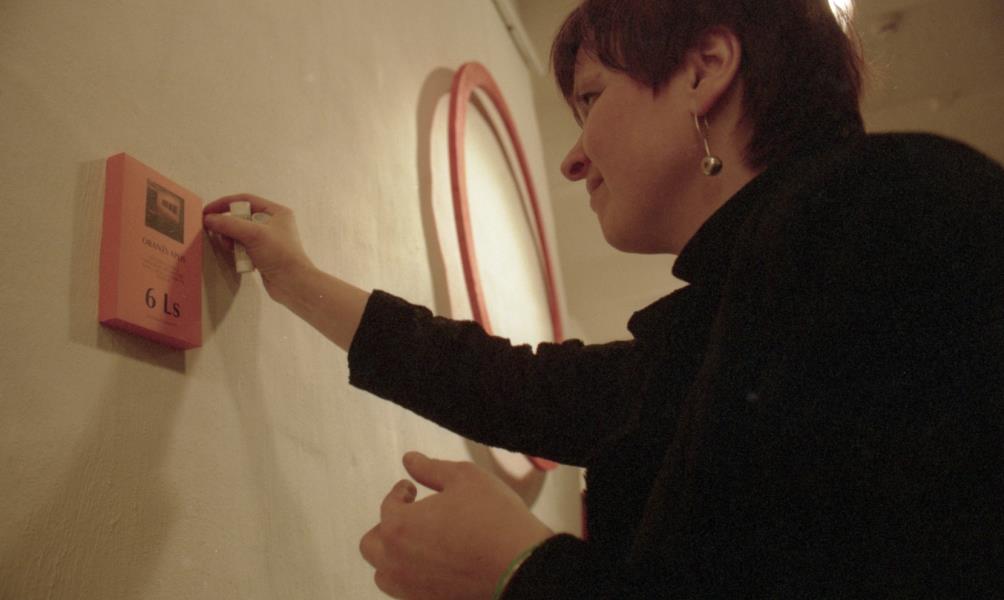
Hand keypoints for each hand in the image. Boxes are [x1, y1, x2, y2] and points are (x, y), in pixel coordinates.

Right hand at [203, 194, 314, 302]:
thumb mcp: (254, 234)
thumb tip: (209, 218)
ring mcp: (267, 240)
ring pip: (240, 234)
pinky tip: (239, 258)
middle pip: (241, 218)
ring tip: (231, 249)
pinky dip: (238, 251)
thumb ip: (229, 225)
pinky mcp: (263, 254)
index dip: (225, 204)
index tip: (207, 211)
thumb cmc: (280, 255)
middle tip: (221, 236)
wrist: (293, 284)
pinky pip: (243, 247)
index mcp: (276, 212)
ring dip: (232, 240)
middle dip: (228, 226)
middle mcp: (273, 223)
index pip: (246, 200)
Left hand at [360, 452, 553, 599]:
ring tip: (417, 543)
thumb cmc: (495, 520)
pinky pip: (407, 591)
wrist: (522, 567)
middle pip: (372, 544)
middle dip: (387, 526)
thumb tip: (410, 460)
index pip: (388, 505)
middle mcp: (396, 562)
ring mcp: (410, 589)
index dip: (401, 492)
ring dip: (393, 555)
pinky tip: (434, 564)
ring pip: (385, 573)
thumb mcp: (465, 478)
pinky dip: (412, 576)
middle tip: (409, 515)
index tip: (411, 489)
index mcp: (398, 526)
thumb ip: (431, 468)